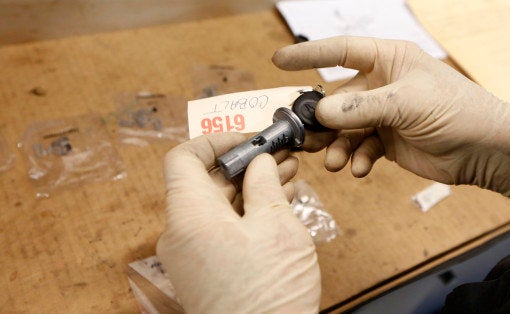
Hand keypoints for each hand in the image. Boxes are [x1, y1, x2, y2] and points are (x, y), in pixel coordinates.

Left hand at [156, 133, 320, 312]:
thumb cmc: (267, 297)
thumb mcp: (276, 227)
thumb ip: (264, 185)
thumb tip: (259, 162)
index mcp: (190, 216)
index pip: (184, 158)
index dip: (216, 140)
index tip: (248, 138)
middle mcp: (182, 234)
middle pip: (205, 182)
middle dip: (245, 164)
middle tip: (279, 155)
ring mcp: (193, 254)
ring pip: (219, 206)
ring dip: (251, 188)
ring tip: (288, 176)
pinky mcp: (206, 270)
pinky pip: (222, 229)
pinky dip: (247, 213)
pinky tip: (279, 205)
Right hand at [273, 36, 509, 194]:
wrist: (487, 150)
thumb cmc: (458, 111)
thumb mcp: (408, 103)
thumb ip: (363, 106)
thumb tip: (323, 112)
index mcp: (389, 60)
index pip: (342, 51)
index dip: (309, 55)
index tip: (278, 61)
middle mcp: (382, 85)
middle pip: (337, 97)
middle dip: (319, 117)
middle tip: (301, 134)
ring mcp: (384, 114)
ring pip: (344, 128)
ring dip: (335, 145)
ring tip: (333, 161)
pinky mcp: (388, 141)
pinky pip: (359, 148)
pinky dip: (355, 159)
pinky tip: (359, 168)